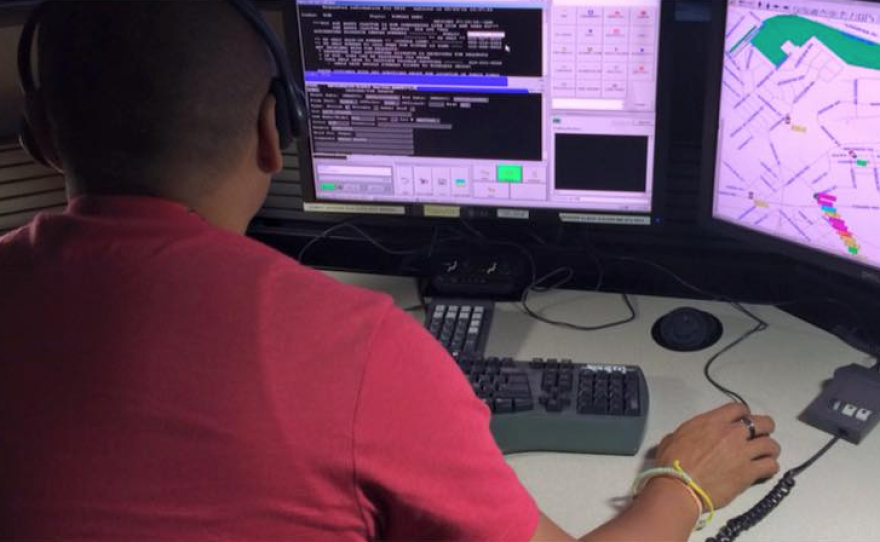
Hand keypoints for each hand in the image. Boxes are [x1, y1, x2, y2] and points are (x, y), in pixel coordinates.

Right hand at [654, 402, 780, 509]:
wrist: (679, 486)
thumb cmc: (671, 463)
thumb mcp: (673, 438)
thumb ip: (688, 433)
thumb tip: (685, 438)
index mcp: (712, 421)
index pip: (739, 408)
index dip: (744, 414)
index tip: (744, 422)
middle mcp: (731, 433)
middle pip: (763, 423)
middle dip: (765, 428)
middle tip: (760, 436)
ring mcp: (742, 452)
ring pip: (771, 444)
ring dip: (770, 449)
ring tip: (766, 455)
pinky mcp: (748, 472)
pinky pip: (770, 466)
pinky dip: (770, 467)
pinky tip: (764, 471)